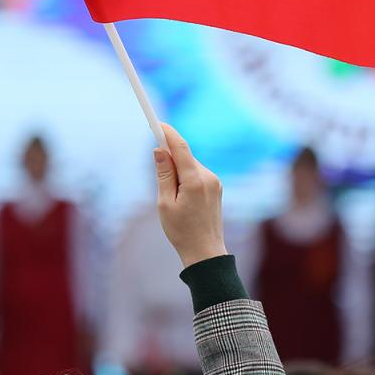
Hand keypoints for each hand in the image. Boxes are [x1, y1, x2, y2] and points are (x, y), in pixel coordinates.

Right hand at [154, 123, 226, 268]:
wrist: (205, 252)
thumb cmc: (181, 231)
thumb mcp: (165, 203)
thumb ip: (163, 174)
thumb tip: (159, 150)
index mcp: (195, 181)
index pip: (181, 148)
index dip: (168, 133)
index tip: (157, 123)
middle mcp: (208, 177)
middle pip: (185, 156)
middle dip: (170, 159)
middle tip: (158, 176)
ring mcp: (215, 182)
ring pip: (190, 166)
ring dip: (178, 172)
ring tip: (172, 199)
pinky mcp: (216, 187)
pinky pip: (197, 174)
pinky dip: (186, 178)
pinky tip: (182, 200)